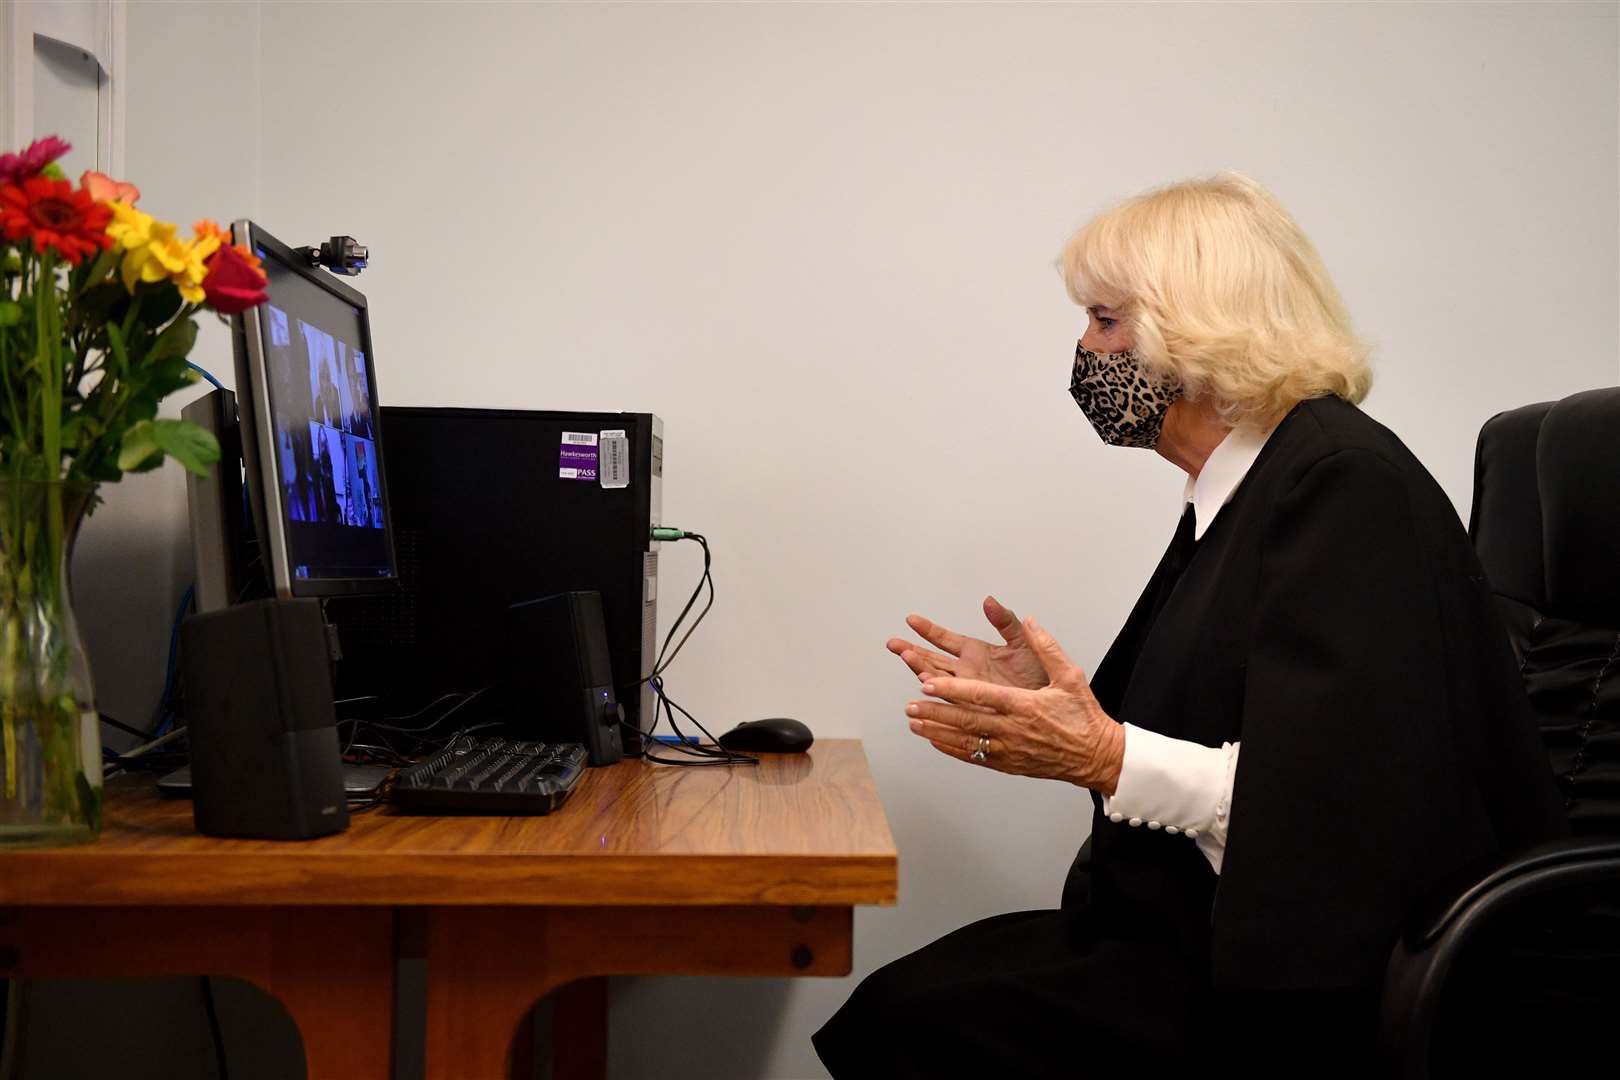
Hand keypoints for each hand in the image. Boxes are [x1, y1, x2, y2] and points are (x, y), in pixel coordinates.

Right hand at [886, 596, 1049, 692]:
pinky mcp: (972, 707)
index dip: (928, 629)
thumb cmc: (1039, 676)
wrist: (1052, 705)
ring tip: (907, 658)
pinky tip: (925, 685)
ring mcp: (967, 690)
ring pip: (936, 678)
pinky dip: (936, 692)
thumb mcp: (1022, 642)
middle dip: (912, 651)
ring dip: (920, 668)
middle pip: (932, 659)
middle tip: (894, 644)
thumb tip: (989, 601)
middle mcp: (966, 671)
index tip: (912, 620)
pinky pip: (950, 699)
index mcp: (975, 653)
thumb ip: (1005, 621)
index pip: (945, 639)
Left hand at [903, 616, 1124, 794]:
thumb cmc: (1083, 716)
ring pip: (965, 740)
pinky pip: (975, 757)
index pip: (980, 695)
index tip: (928, 683)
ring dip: (937, 731)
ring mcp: (1009, 749)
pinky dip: (952, 749)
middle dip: (934, 712)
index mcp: (1024, 705)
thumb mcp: (1070, 675)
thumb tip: (1030, 621)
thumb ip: (1047, 647)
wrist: (1097, 755)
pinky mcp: (1009, 763)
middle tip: (909, 706)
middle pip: (965, 720)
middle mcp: (1012, 729)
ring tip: (913, 723)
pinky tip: (935, 742)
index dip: (951, 689)